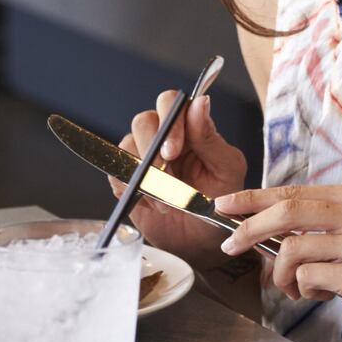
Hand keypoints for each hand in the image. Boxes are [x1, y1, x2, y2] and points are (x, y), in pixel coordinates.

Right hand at [112, 92, 248, 258]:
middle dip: (151, 148)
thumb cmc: (219, 202)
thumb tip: (201, 102)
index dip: (169, 123)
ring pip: (126, 146)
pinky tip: (153, 203)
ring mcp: (142, 156)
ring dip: (145, 175)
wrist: (202, 239)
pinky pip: (116, 172)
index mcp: (189, 127)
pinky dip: (133, 190)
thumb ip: (210, 137)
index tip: (173, 151)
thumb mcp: (226, 169)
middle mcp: (162, 136)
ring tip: (167, 200)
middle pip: (143, 121)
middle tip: (166, 175)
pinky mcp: (126, 177)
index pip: (170, 103)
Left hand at [214, 184, 341, 341]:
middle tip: (229, 247)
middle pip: (287, 211)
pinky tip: (323, 295)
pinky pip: (306, 277)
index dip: (253, 198)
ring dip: (282, 276)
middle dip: (249, 230)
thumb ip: (312, 229)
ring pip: (291, 250)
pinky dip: (305, 291)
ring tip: (298, 289)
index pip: (293, 192)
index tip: (223, 204)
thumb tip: (255, 227)